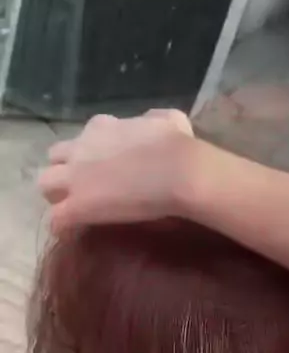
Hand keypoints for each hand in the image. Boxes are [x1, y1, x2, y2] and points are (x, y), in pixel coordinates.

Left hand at [38, 109, 193, 233]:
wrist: (177, 171)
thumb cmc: (178, 145)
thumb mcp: (168, 119)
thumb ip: (154, 119)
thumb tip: (154, 123)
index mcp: (103, 127)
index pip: (86, 136)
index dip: (92, 150)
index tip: (104, 163)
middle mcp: (82, 148)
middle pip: (55, 157)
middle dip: (65, 170)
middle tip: (83, 186)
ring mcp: (76, 178)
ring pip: (45, 184)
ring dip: (57, 195)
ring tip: (73, 208)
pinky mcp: (78, 205)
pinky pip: (57, 219)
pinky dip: (62, 227)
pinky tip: (73, 233)